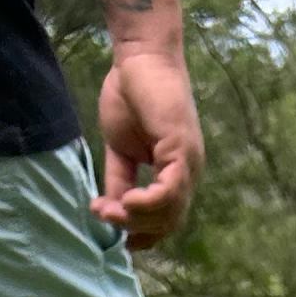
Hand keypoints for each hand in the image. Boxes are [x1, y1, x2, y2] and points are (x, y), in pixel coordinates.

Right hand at [92, 47, 202, 249]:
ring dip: (137, 219)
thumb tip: (112, 209)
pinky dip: (149, 203)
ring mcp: (188, 161)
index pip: (167, 219)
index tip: (118, 240)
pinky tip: (127, 203)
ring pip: (170, 212)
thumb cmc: (130, 94)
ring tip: (111, 212)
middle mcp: (188, 171)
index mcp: (176, 173)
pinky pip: (170, 190)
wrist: (139, 56)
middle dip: (135, 229)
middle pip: (168, 223)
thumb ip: (119, 180)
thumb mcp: (120, 149)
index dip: (143, 235)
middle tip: (106, 218)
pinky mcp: (182, 147)